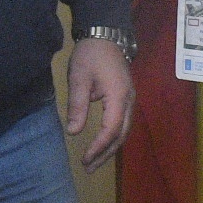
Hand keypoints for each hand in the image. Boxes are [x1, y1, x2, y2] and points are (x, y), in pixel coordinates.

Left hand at [64, 36, 136, 171]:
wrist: (106, 34)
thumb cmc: (91, 54)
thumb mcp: (79, 78)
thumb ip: (77, 106)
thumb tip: (73, 132)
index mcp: (119, 97)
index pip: (111, 129)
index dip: (98, 147)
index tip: (84, 159)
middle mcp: (129, 101)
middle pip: (121, 134)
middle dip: (105, 153)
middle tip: (89, 168)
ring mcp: (130, 99)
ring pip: (124, 130)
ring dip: (110, 147)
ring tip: (94, 161)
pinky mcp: (126, 97)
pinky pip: (123, 123)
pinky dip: (113, 137)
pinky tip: (103, 144)